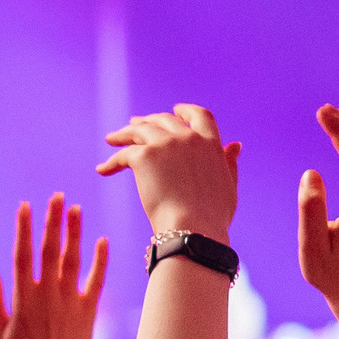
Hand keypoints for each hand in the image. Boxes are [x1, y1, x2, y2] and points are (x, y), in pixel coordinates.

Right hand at [0, 192, 106, 338]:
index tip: (24, 205)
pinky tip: (102, 240)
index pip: (22, 255)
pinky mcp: (88, 314)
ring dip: (75, 232)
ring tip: (76, 208)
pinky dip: (100, 261)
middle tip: (56, 196)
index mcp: (22, 300)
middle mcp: (46, 297)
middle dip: (53, 221)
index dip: (24, 228)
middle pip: (50, 250)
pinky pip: (96, 282)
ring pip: (73, 260)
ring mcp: (69, 304)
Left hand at [97, 104, 237, 241]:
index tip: (176, 110)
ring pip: (139, 131)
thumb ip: (229, 163)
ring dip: (124, 133)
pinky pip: (123, 155)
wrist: (192, 228)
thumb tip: (235, 145)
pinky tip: (102, 170)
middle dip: (148, 120)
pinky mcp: (144, 156)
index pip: (199, 115)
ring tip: (112, 139)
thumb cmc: (212, 217)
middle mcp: (188, 137)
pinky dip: (111, 163)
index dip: (186, 110)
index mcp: (211, 143)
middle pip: (164, 120)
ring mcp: (165, 144)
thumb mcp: (228, 186)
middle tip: (134, 125)